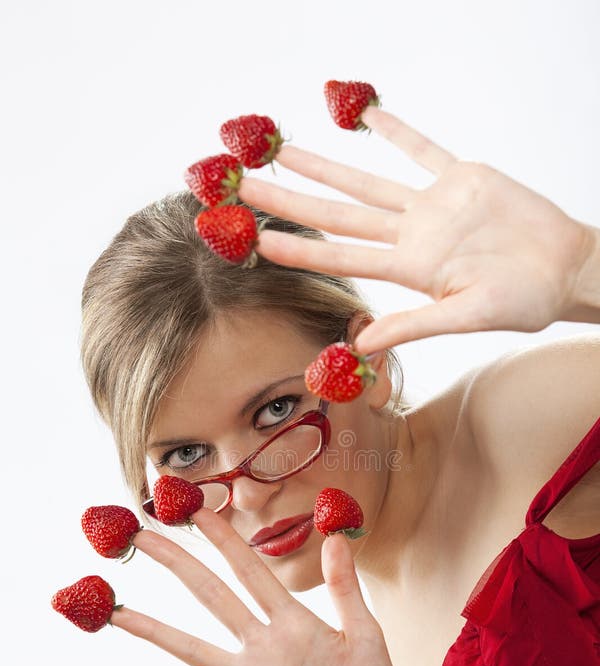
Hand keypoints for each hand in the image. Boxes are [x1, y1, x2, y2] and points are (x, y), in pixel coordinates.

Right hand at [111, 507, 404, 665]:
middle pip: (212, 595)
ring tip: (115, 612)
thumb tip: (337, 538)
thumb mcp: (364, 634)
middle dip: (177, 564)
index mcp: (291, 619)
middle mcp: (262, 643)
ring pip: (194, 648)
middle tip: (141, 535)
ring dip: (154, 630)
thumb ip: (346, 590)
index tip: (197, 509)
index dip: (224, 539)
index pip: (250, 570)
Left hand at [238, 105, 591, 352]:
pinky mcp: (462, 178)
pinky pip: (421, 149)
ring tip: (285, 149)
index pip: (343, 256)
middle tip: (246, 184)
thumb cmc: (525, 301)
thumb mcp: (470, 316)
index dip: (300, 247)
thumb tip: (364, 343)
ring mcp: (433, 206)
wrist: (566, 270)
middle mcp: (411, 236)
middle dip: (292, 199)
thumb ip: (416, 324)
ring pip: (368, 182)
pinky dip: (395, 131)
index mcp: (410, 269)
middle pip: (339, 215)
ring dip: (327, 165)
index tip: (257, 239)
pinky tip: (363, 116)